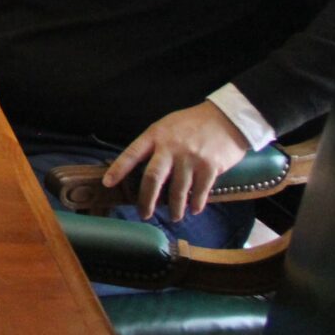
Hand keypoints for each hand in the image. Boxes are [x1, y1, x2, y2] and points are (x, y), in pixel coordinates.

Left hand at [104, 101, 251, 222]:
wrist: (227, 118)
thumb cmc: (193, 123)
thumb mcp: (167, 126)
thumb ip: (155, 144)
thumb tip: (142, 168)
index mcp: (156, 135)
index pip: (131, 154)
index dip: (118, 169)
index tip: (107, 184)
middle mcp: (171, 147)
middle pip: (152, 178)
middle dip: (146, 200)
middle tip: (144, 214)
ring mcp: (190, 158)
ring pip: (177, 190)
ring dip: (175, 208)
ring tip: (174, 216)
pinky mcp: (210, 167)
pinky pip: (199, 192)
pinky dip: (196, 203)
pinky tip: (194, 209)